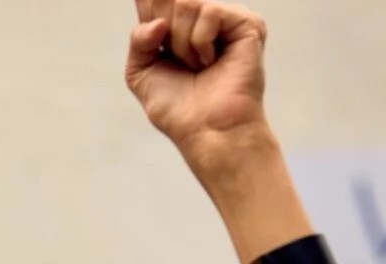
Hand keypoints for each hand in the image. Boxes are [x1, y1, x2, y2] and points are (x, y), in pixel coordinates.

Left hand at [126, 0, 271, 179]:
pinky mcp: (247, 23)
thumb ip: (139, 39)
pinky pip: (209, 10)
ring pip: (185, 3)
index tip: (156, 30)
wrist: (206, 129)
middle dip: (163, 32)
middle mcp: (203, 17)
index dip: (149, 5)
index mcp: (180, 25)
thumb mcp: (141, 72)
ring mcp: (227, 18)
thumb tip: (160, 22)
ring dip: (181, 44)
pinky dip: (199, 42)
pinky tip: (211, 62)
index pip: (156, 0)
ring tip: (197, 67)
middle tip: (178, 60)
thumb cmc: (177, 108)